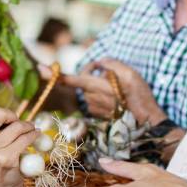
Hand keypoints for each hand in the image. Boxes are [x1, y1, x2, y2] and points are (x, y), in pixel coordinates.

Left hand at [48, 59, 164, 124]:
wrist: (146, 122)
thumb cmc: (139, 96)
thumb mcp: (129, 73)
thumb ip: (110, 64)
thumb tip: (98, 64)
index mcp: (97, 87)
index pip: (71, 79)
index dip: (55, 75)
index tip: (40, 69)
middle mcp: (92, 98)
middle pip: (80, 82)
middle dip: (87, 74)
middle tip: (102, 71)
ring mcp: (94, 108)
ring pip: (87, 91)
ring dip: (95, 85)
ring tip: (114, 86)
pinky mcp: (98, 114)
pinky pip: (94, 99)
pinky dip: (100, 94)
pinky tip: (115, 97)